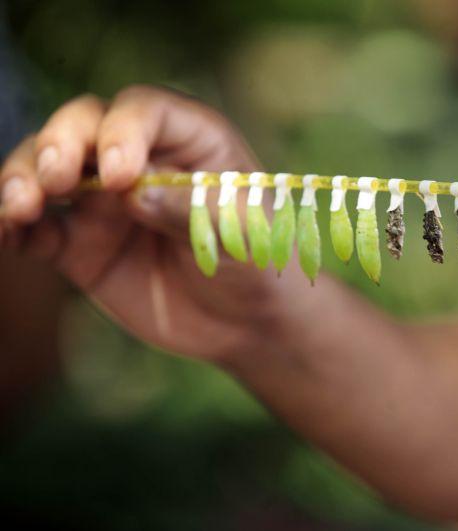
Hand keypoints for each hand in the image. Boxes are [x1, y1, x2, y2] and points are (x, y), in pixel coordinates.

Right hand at [0, 86, 286, 362]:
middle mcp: (142, 160)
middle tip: (57, 180)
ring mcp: (106, 202)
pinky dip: (14, 227)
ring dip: (23, 179)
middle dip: (60, 143)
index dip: (123, 131)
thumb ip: (191, 209)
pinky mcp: (82, 246)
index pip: (146, 110)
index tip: (120, 174)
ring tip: (20, 207)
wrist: (252, 323)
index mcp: (192, 141)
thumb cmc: (261, 263)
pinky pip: (37, 229)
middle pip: (84, 125)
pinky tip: (7, 234)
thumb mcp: (245, 234)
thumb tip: (131, 193)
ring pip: (48, 169)